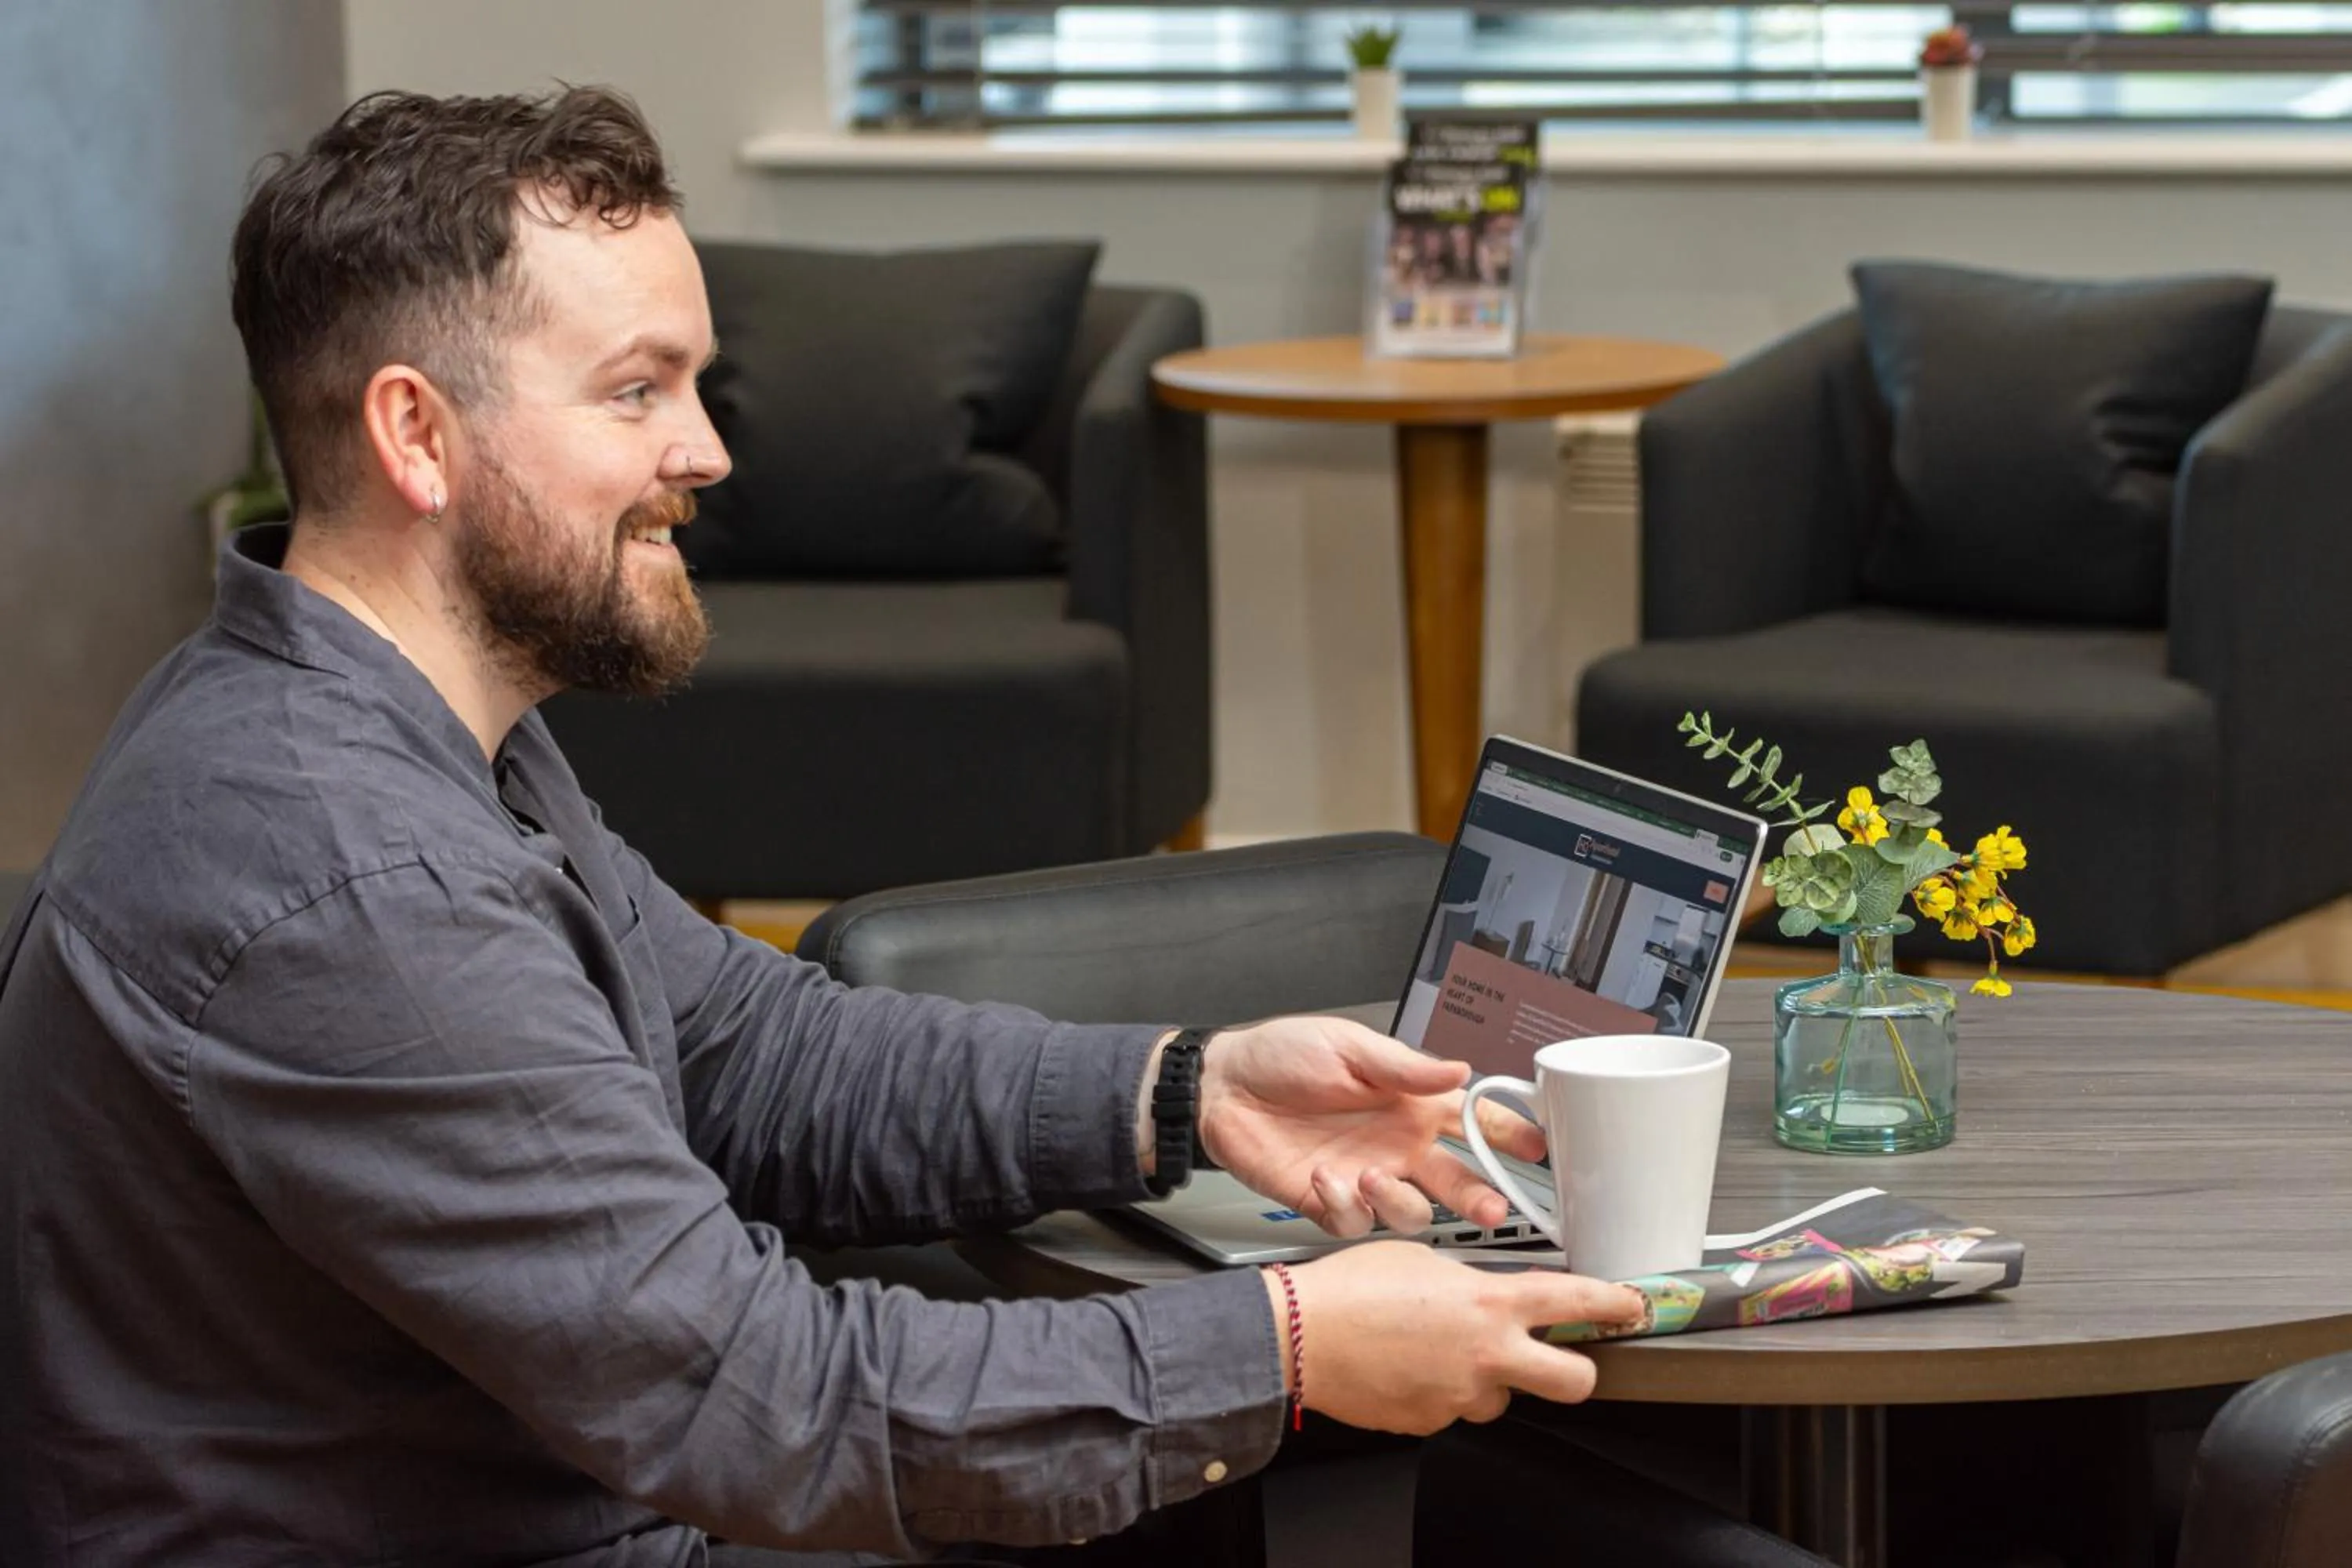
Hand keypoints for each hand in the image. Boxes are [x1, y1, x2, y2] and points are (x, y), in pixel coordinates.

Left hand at [1197, 1016, 1547, 1235]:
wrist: (1221, 1087)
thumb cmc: (1282, 1056)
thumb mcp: (1347, 1046)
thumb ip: (1404, 1068)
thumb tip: (1460, 1069)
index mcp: (1410, 1103)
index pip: (1473, 1121)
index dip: (1509, 1134)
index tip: (1539, 1147)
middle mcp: (1397, 1145)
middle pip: (1457, 1181)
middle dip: (1481, 1197)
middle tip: (1492, 1208)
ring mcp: (1366, 1177)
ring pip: (1411, 1213)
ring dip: (1400, 1202)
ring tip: (1372, 1176)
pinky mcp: (1329, 1203)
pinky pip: (1355, 1224)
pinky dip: (1346, 1208)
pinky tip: (1325, 1181)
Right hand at [1265, 1242, 1646, 1433]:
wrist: (1298, 1336)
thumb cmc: (1349, 1291)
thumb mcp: (1422, 1259)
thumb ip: (1468, 1279)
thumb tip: (1483, 1292)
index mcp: (1489, 1303)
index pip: (1578, 1302)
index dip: (1617, 1304)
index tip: (1632, 1306)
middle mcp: (1486, 1354)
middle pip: (1574, 1381)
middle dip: (1576, 1369)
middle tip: (1562, 1356)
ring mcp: (1461, 1396)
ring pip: (1501, 1397)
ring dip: (1487, 1379)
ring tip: (1440, 1351)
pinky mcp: (1432, 1422)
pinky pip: (1452, 1409)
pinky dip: (1441, 1391)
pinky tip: (1409, 1366)